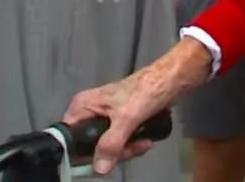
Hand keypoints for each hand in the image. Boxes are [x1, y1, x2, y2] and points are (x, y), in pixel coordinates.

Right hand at [63, 38, 212, 174]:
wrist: (175, 79)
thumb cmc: (150, 87)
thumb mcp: (127, 117)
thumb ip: (111, 143)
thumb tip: (99, 166)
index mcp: (83, 106)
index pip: (69, 138)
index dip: (83, 153)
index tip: (102, 159)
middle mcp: (91, 112)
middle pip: (91, 146)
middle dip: (115, 151)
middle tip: (132, 147)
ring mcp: (107, 118)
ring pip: (108, 147)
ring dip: (128, 149)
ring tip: (143, 141)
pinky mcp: (123, 121)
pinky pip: (121, 142)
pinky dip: (133, 144)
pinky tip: (145, 139)